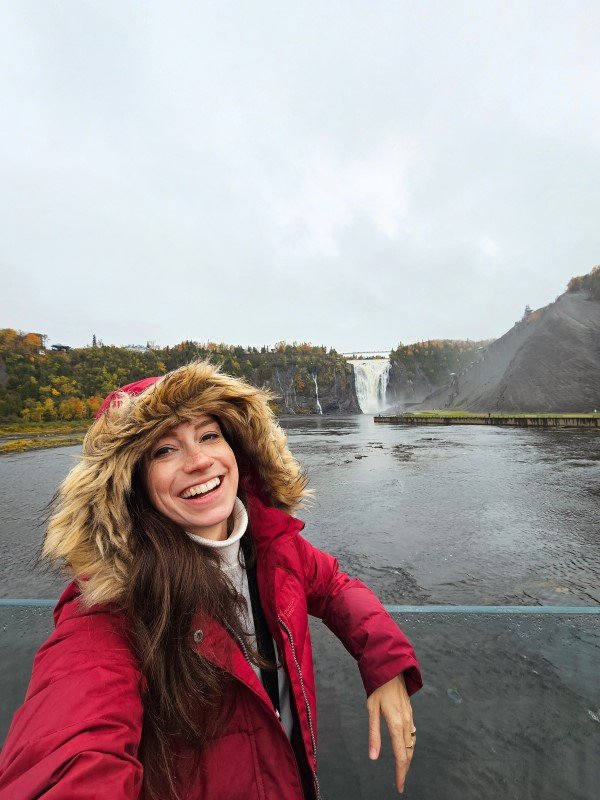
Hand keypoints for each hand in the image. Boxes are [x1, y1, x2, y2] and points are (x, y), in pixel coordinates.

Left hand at [367, 673, 415, 793]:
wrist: (391, 668)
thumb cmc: (378, 688)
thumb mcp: (371, 709)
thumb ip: (373, 734)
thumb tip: (374, 757)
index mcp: (396, 724)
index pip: (401, 755)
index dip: (400, 773)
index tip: (399, 786)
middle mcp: (406, 722)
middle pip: (409, 752)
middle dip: (405, 768)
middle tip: (400, 782)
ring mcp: (410, 717)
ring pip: (412, 744)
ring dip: (408, 757)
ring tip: (402, 769)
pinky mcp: (410, 713)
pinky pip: (412, 734)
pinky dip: (410, 745)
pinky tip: (405, 747)